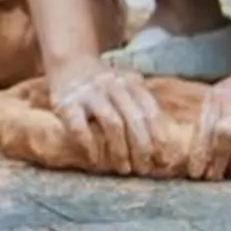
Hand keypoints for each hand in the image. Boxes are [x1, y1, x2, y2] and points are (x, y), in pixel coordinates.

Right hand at [45, 57, 161, 173]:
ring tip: (124, 169)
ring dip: (120, 150)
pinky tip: (95, 160)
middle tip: (143, 169)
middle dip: (142, 148)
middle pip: (134, 119)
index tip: (163, 160)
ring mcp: (89, 93)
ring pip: (112, 124)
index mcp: (131, 81)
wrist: (68, 61)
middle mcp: (113, 85)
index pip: (150, 111)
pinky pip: (80, 128)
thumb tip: (164, 144)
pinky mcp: (66, 103)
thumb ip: (142, 105)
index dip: (159, 137)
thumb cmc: (104, 83)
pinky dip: (89, 146)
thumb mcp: (127, 84)